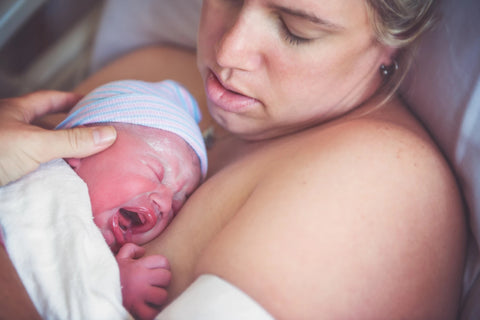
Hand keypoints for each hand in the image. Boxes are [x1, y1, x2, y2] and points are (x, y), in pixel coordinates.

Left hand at [0, 90, 116, 185]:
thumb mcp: (34, 143)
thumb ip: (71, 140)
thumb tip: (109, 134)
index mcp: (16, 113)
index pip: (49, 99)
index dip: (71, 99)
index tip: (92, 103)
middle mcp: (11, 131)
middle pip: (48, 127)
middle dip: (72, 132)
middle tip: (98, 139)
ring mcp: (8, 153)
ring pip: (42, 152)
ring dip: (63, 157)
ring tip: (89, 163)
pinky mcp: (6, 175)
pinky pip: (35, 172)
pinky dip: (51, 175)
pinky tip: (65, 182)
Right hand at [116, 243, 170, 319]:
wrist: (94, 291)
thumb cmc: (109, 274)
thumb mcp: (119, 258)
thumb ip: (131, 249)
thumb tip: (143, 251)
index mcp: (139, 266)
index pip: (163, 261)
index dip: (162, 266)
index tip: (156, 271)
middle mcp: (141, 278)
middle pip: (166, 277)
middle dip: (162, 282)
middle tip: (154, 284)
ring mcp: (139, 294)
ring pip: (162, 295)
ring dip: (158, 298)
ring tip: (150, 297)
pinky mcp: (136, 309)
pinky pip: (152, 312)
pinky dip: (151, 312)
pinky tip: (146, 308)